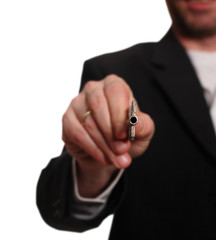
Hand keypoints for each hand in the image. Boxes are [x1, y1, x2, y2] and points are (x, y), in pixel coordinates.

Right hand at [62, 74, 154, 195]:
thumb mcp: (142, 132)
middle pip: (99, 106)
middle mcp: (93, 89)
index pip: (115, 91)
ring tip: (116, 159)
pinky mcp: (67, 119)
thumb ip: (143, 126)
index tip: (123, 135)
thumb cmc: (126, 137)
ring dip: (104, 145)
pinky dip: (93, 149)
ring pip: (88, 123)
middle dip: (111, 133)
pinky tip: (103, 157)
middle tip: (121, 151)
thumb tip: (135, 124)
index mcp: (114, 85)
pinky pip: (78, 134)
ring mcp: (77, 103)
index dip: (119, 114)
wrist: (108, 152)